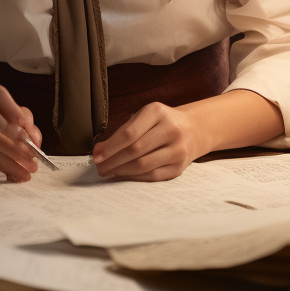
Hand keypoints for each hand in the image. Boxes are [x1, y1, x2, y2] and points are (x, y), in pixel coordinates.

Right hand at [0, 82, 42, 182]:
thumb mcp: (11, 114)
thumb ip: (26, 124)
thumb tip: (35, 141)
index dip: (10, 107)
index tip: (23, 123)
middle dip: (8, 130)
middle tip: (29, 148)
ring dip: (10, 152)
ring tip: (30, 165)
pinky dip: (6, 164)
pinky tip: (20, 171)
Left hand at [91, 102, 206, 181]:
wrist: (193, 130)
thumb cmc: (161, 122)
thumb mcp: (145, 116)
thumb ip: (124, 130)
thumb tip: (100, 151)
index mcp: (157, 112)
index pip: (129, 133)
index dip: (110, 147)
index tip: (96, 155)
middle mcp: (170, 130)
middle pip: (135, 150)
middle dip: (112, 161)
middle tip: (99, 167)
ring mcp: (177, 150)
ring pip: (143, 165)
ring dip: (121, 171)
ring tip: (108, 171)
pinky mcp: (179, 167)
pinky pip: (152, 176)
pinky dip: (134, 178)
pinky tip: (123, 175)